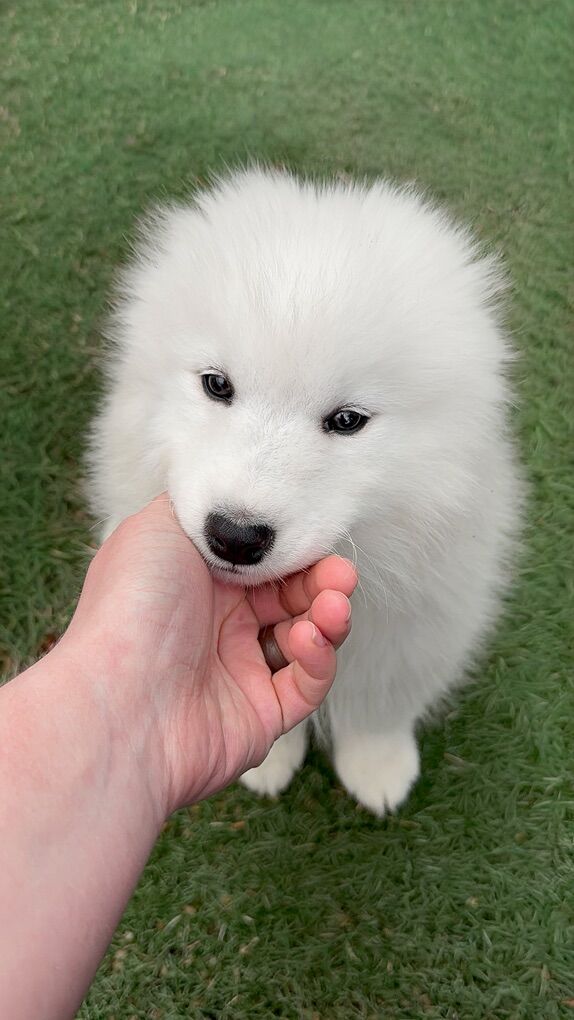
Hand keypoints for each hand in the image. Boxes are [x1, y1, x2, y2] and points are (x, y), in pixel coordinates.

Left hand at [60, 496, 356, 815]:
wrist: (116, 697)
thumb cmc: (132, 605)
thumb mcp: (159, 525)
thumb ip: (210, 507)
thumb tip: (246, 505)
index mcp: (198, 580)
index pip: (265, 561)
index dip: (297, 550)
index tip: (322, 538)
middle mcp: (218, 624)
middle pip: (293, 597)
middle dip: (324, 583)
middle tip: (342, 577)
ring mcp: (239, 671)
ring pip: (308, 639)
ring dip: (328, 619)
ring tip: (332, 608)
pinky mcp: (260, 716)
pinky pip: (307, 686)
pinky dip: (319, 661)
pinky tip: (309, 641)